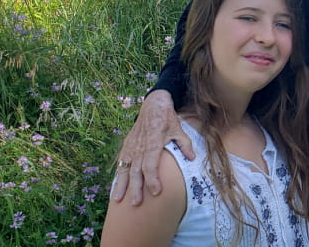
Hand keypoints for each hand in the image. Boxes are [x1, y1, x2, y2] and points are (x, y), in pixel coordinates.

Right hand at [110, 90, 194, 205]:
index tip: (156, 192)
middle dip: (135, 188)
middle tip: (136, 203)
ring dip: (122, 185)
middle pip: (136, 170)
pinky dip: (118, 175)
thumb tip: (192, 158)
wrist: (153, 105)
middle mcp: (139, 147)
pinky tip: (116, 186)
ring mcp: (131, 146)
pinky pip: (121, 162)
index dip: (152, 179)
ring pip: (125, 168)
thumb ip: (185, 144)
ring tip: (118, 200)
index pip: (150, 165)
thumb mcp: (178, 129)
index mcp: (152, 143)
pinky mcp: (127, 145)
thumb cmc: (167, 118)